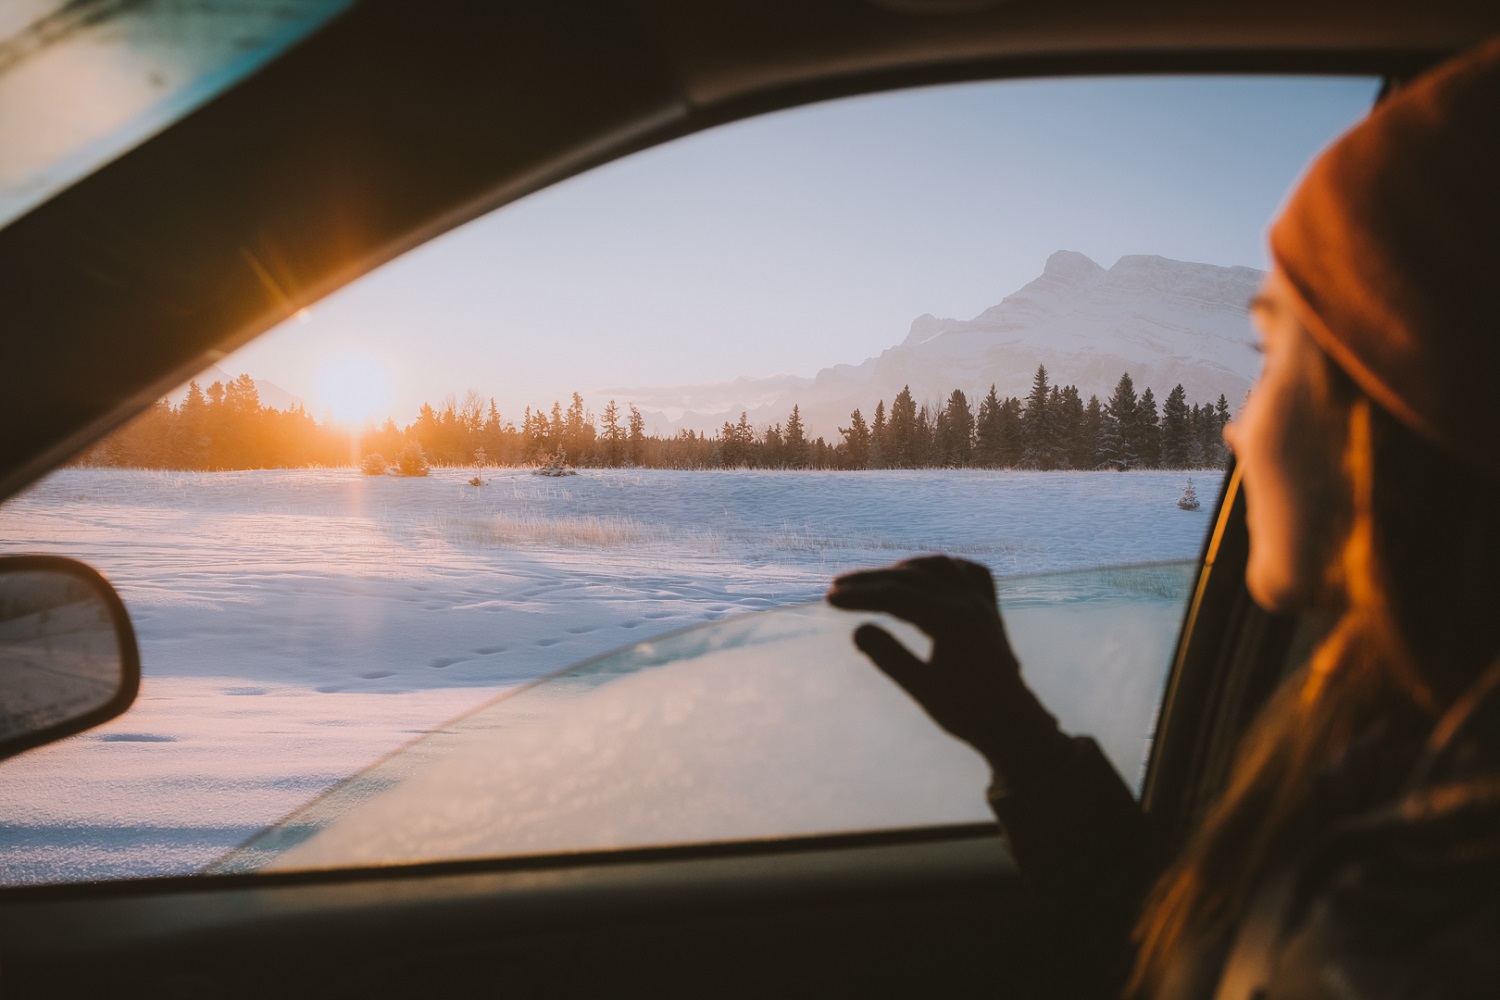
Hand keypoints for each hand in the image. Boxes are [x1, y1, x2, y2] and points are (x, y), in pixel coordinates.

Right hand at [826, 555, 1060, 778]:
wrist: (1013, 724)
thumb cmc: (966, 712)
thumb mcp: (922, 689)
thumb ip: (889, 657)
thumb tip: (858, 629)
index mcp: (952, 620)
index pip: (896, 596)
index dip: (860, 596)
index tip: (829, 600)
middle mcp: (968, 602)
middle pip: (911, 576)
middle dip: (872, 580)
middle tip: (837, 588)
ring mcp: (983, 602)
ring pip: (939, 566)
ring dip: (903, 569)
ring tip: (874, 581)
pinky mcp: (991, 608)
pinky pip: (969, 571)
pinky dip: (943, 567)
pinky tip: (927, 574)